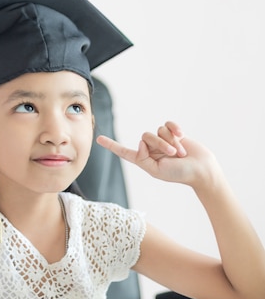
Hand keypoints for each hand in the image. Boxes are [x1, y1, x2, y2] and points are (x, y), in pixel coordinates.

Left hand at [97, 121, 216, 185]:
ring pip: (158, 130)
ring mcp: (162, 140)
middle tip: (174, 155)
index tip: (98, 139)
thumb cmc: (179, 174)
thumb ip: (143, 158)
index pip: (125, 152)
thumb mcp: (156, 170)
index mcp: (144, 160)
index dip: (112, 145)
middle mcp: (151, 149)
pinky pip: (168, 124)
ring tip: (181, 153)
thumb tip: (140, 143)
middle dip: (161, 144)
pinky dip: (175, 129)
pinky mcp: (173, 133)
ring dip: (171, 141)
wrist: (201, 169)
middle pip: (146, 137)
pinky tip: (182, 136)